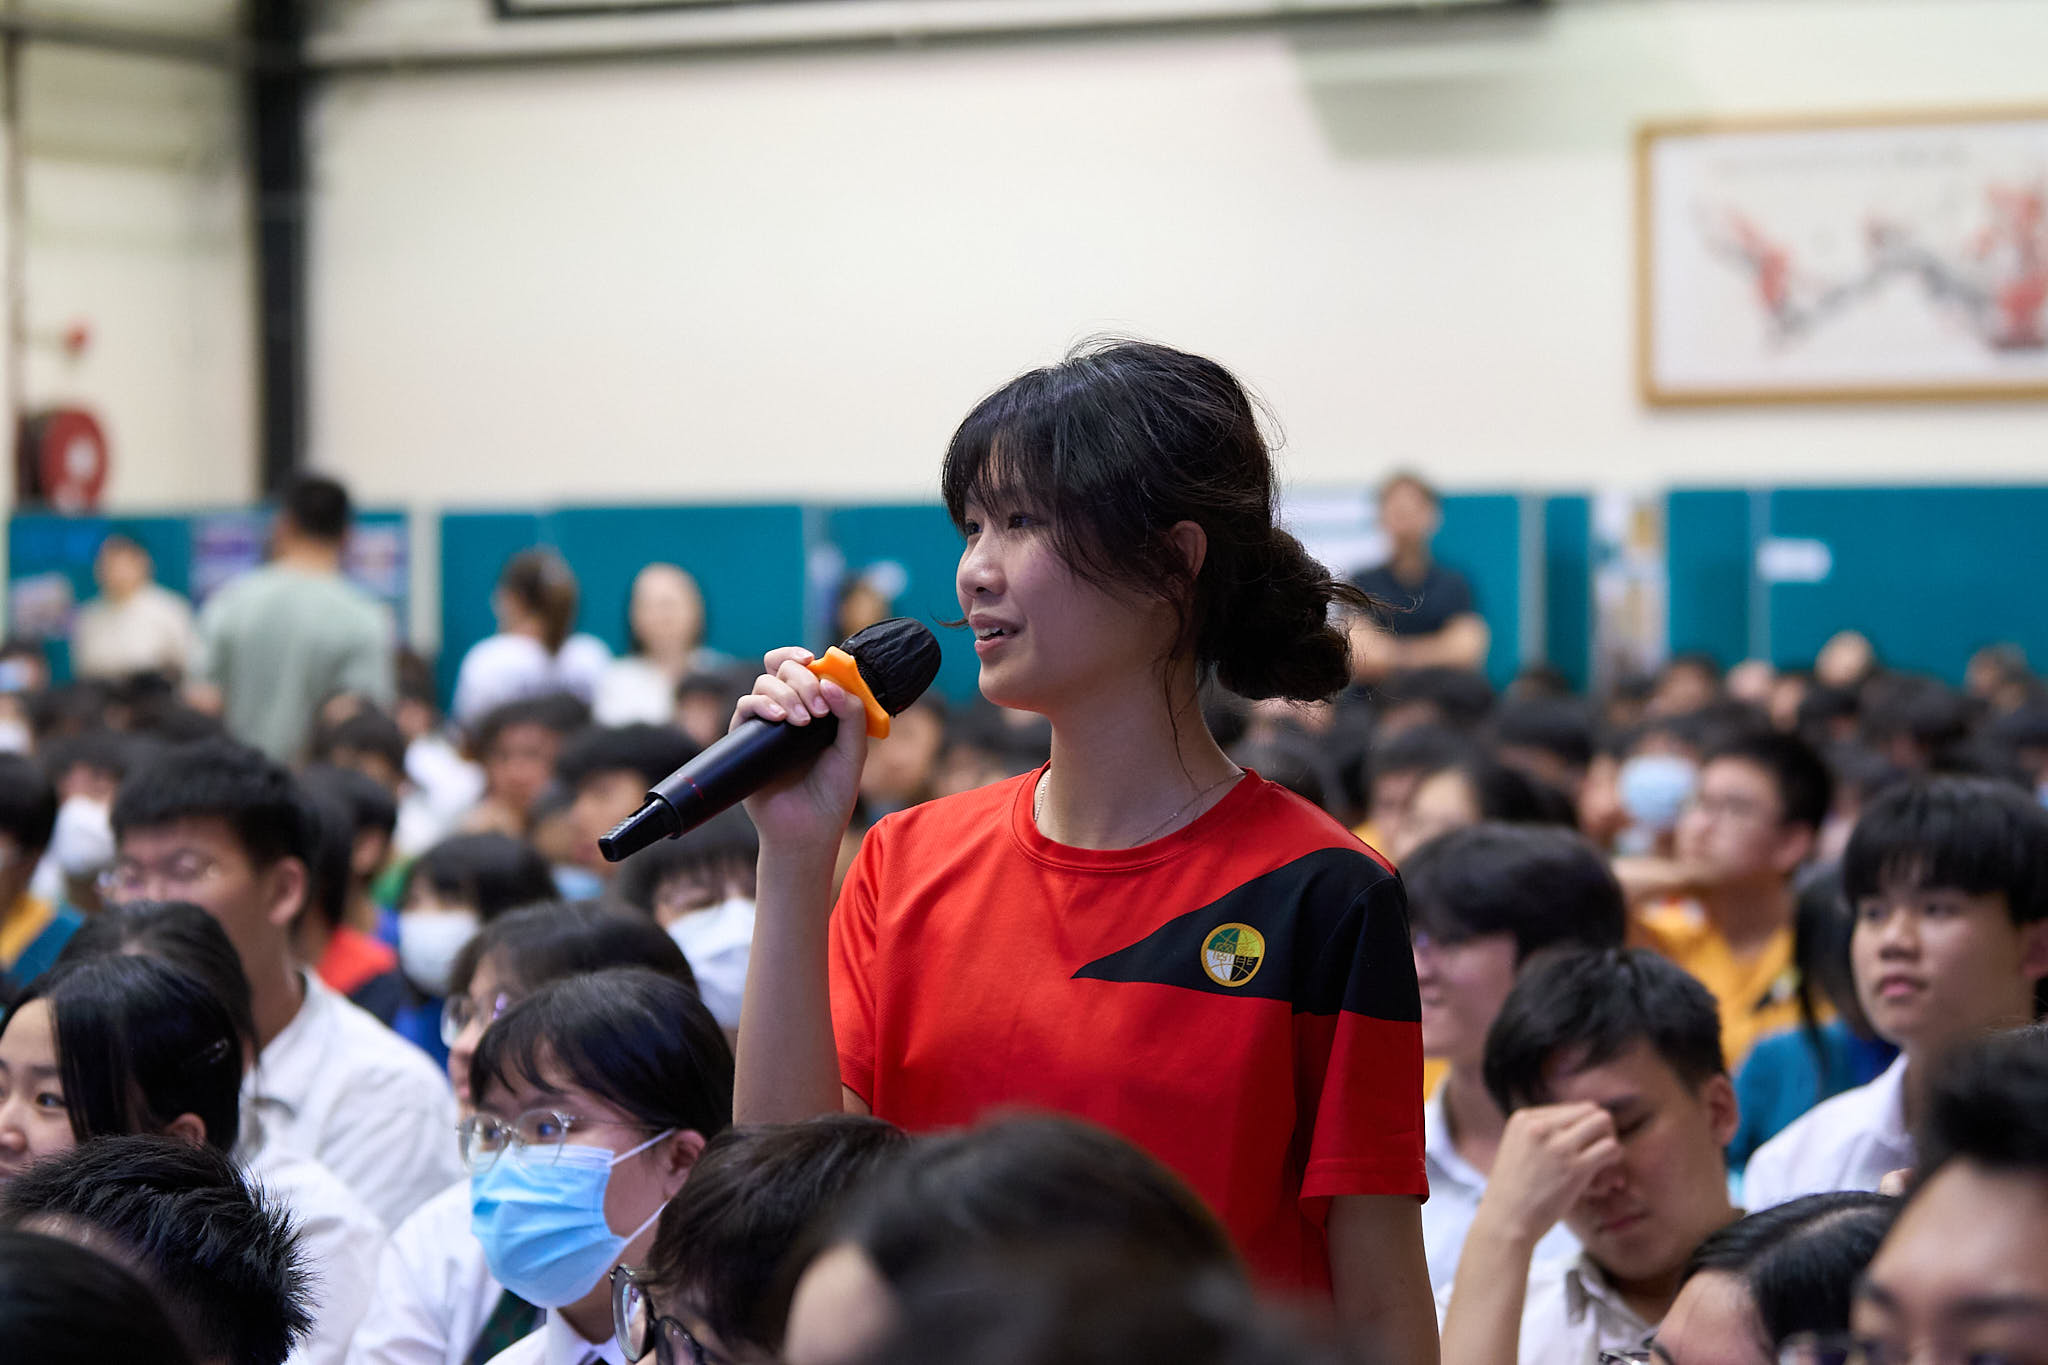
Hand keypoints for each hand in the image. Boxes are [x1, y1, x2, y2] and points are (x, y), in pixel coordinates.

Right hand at [735, 647, 870, 855]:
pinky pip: (744, 707)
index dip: (804, 657)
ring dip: (786, 694)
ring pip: (764, 683)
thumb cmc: (832, 792)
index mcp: (816, 706)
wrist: (807, 829)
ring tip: (803, 721)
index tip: (813, 660)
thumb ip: (851, 714)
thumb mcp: (853, 751)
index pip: (804, 668)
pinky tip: (777, 717)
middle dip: (802, 680)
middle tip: (818, 708)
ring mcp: (766, 723)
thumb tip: (830, 682)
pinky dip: (761, 704)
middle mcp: (790, 709)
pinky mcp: (745, 739)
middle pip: (783, 669)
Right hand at [1477, 1103, 1620, 1245]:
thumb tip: (1582, 1128)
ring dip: (1609, 1141)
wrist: (1504, 1222)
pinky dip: (1615, 1157)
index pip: (1569, 1109)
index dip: (1580, 1130)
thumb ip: (1542, 1135)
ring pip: (1603, 1122)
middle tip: (1596, 1153)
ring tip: (1602, 1163)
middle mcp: (1540, 1126)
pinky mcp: (1574, 1168)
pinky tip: (1606, 1174)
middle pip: (1589, 1110)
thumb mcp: (1518, 1149)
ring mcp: (1557, 1146)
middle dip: (1599, 1130)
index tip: (1578, 1152)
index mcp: (1524, 1118)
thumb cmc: (1514, 1192)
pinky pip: (1610, 1148)